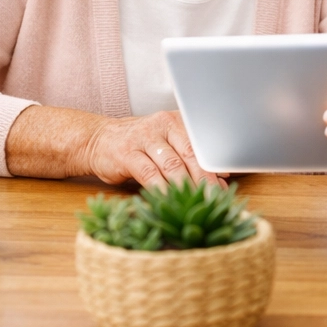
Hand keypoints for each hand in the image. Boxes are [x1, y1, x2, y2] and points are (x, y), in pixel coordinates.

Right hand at [83, 110, 223, 188]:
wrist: (100, 139)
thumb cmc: (141, 146)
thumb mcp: (169, 147)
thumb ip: (193, 161)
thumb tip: (224, 180)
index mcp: (179, 121)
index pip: (203, 144)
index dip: (216, 167)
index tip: (226, 188)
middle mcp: (164, 125)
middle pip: (191, 154)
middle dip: (206, 180)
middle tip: (216, 200)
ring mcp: (145, 137)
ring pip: (172, 164)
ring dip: (187, 187)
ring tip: (197, 204)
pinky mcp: (127, 152)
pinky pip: (149, 173)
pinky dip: (162, 189)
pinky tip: (170, 202)